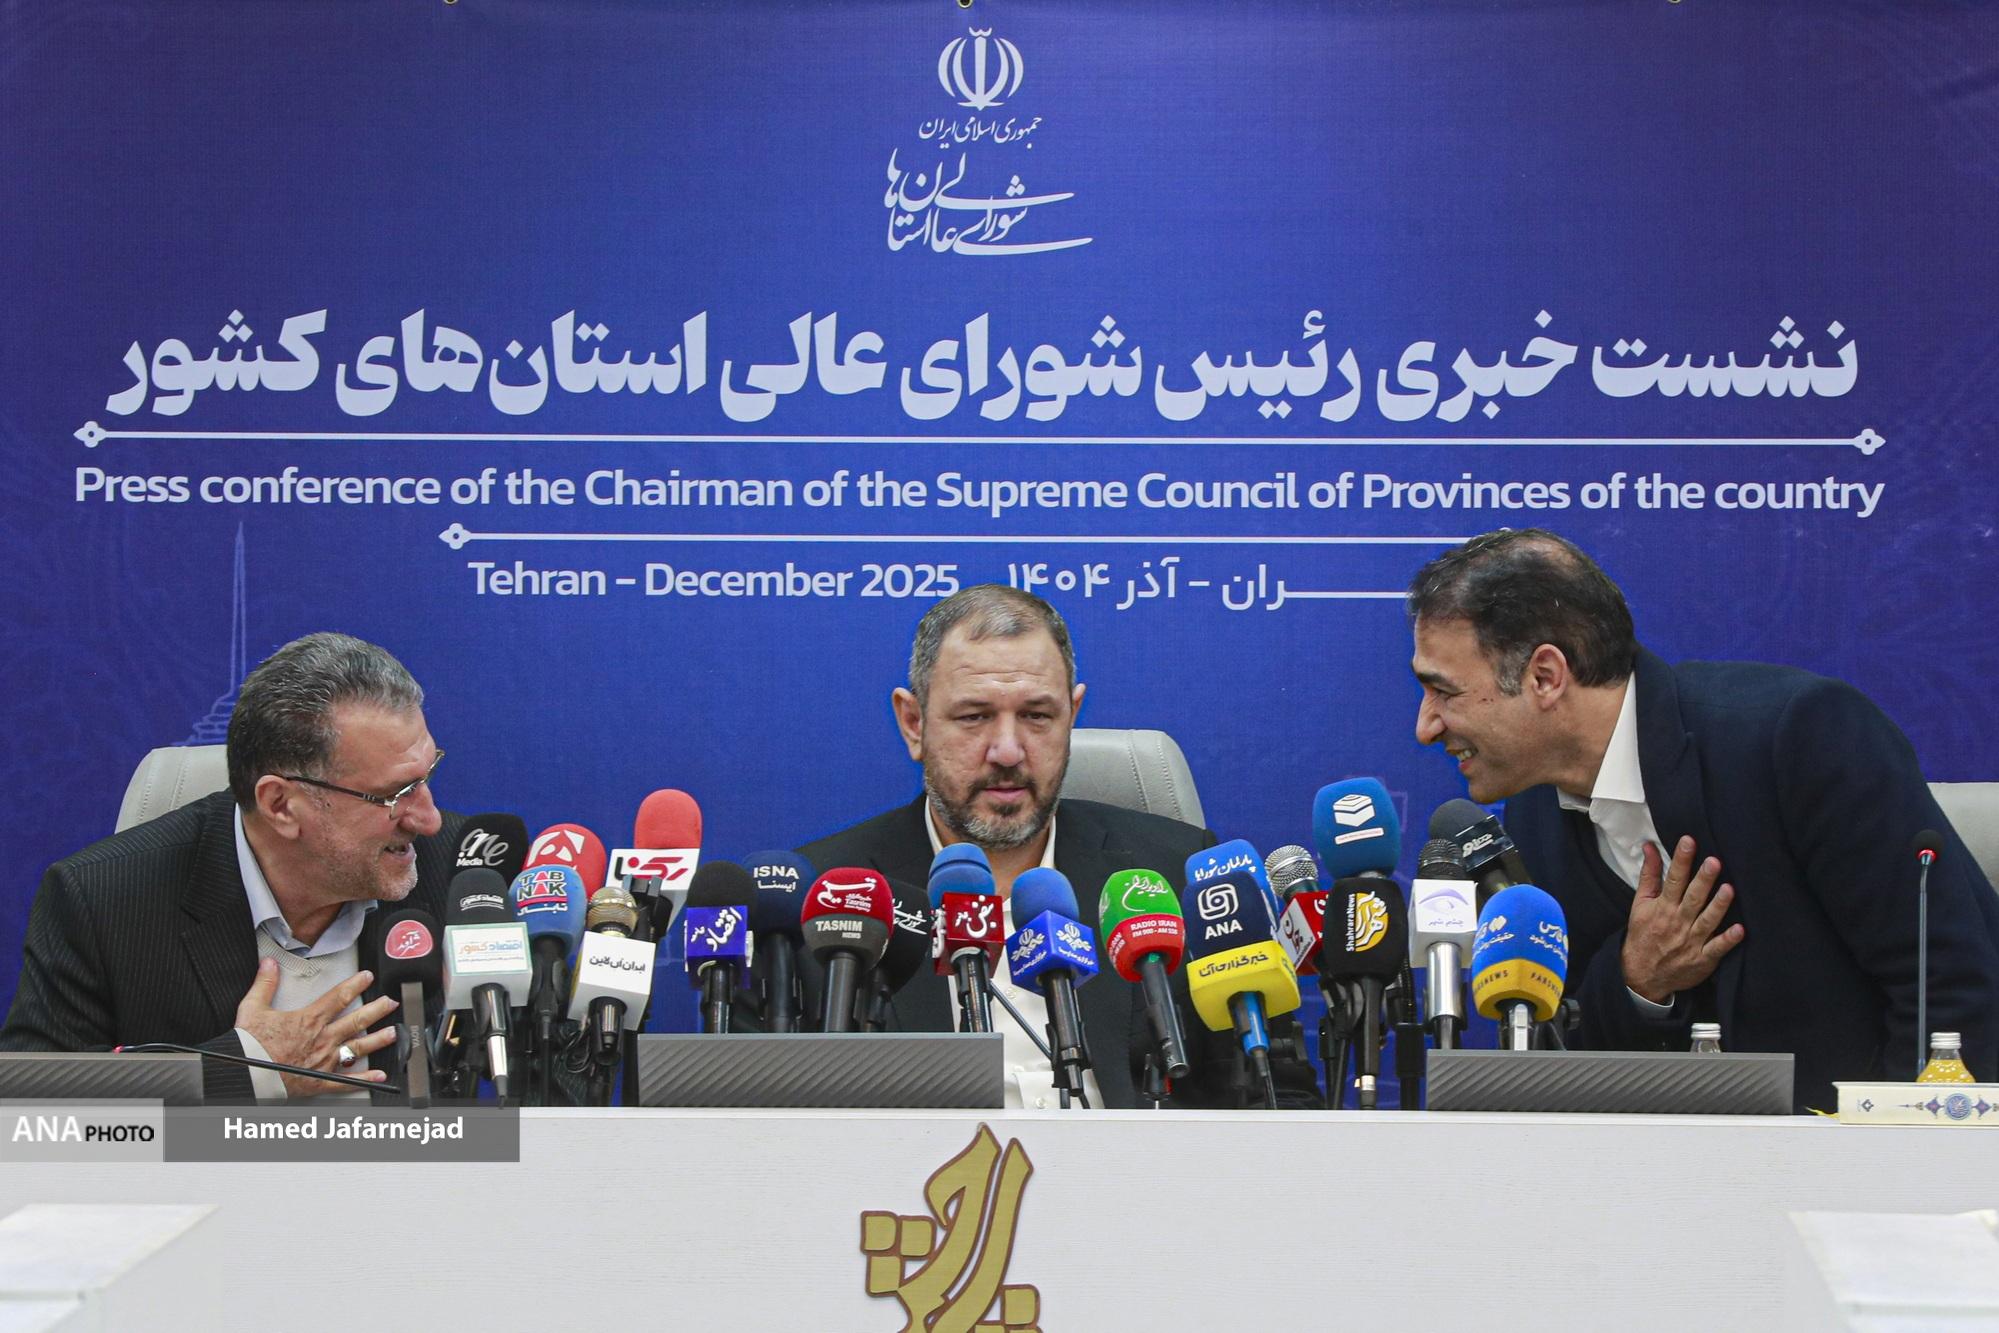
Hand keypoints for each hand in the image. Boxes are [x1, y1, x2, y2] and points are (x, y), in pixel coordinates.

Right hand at [233, 959, 397, 1097]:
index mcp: (309, 1020)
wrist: (244, 1075)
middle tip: (391, 1003)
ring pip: (358, 1048)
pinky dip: (365, 1080)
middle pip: (356, 1021)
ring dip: (378, 1040)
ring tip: (393, 1034)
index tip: (368, 977)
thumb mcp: (253, 1008)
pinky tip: (380, 1077)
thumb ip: (265, 984)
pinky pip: (347, 1082)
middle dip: (376, 1010)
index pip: (338, 997)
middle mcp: (322, 1039)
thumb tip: (268, 963)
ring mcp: (324, 1061)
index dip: (355, 985)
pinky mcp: (320, 1081)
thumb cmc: (249, 1045)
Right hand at [1620, 837, 1744, 1003]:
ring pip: (1707, 920)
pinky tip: (1739, 930)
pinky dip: (1727, 940)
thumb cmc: (1643, 934)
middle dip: (1703, 880)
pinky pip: (1716, 949)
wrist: (1641, 975)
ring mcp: (1691, 941)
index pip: (1672, 879)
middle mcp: (1677, 922)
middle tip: (1714, 862)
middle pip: (1693, 898)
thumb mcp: (1640, 903)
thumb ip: (1649, 874)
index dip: (1681, 859)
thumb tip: (1649, 847)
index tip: (1689, 841)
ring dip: (1718, 906)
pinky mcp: (1702, 959)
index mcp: (1662, 907)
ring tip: (1729, 889)